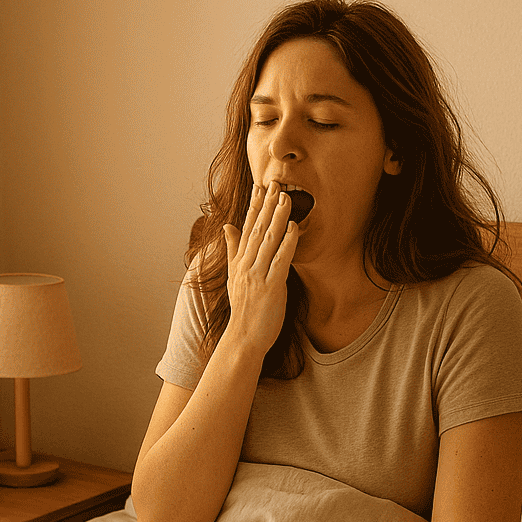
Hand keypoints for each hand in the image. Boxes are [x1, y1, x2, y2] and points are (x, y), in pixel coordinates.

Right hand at [222, 181, 298, 355]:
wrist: (243, 338)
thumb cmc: (244, 309)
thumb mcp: (233, 276)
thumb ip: (233, 249)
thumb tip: (228, 226)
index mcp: (239, 262)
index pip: (247, 227)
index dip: (255, 206)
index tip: (261, 186)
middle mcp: (246, 265)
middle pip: (257, 229)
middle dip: (267, 205)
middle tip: (276, 183)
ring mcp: (257, 276)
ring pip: (268, 241)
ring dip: (278, 218)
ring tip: (286, 198)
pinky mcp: (270, 288)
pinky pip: (280, 261)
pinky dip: (287, 243)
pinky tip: (294, 228)